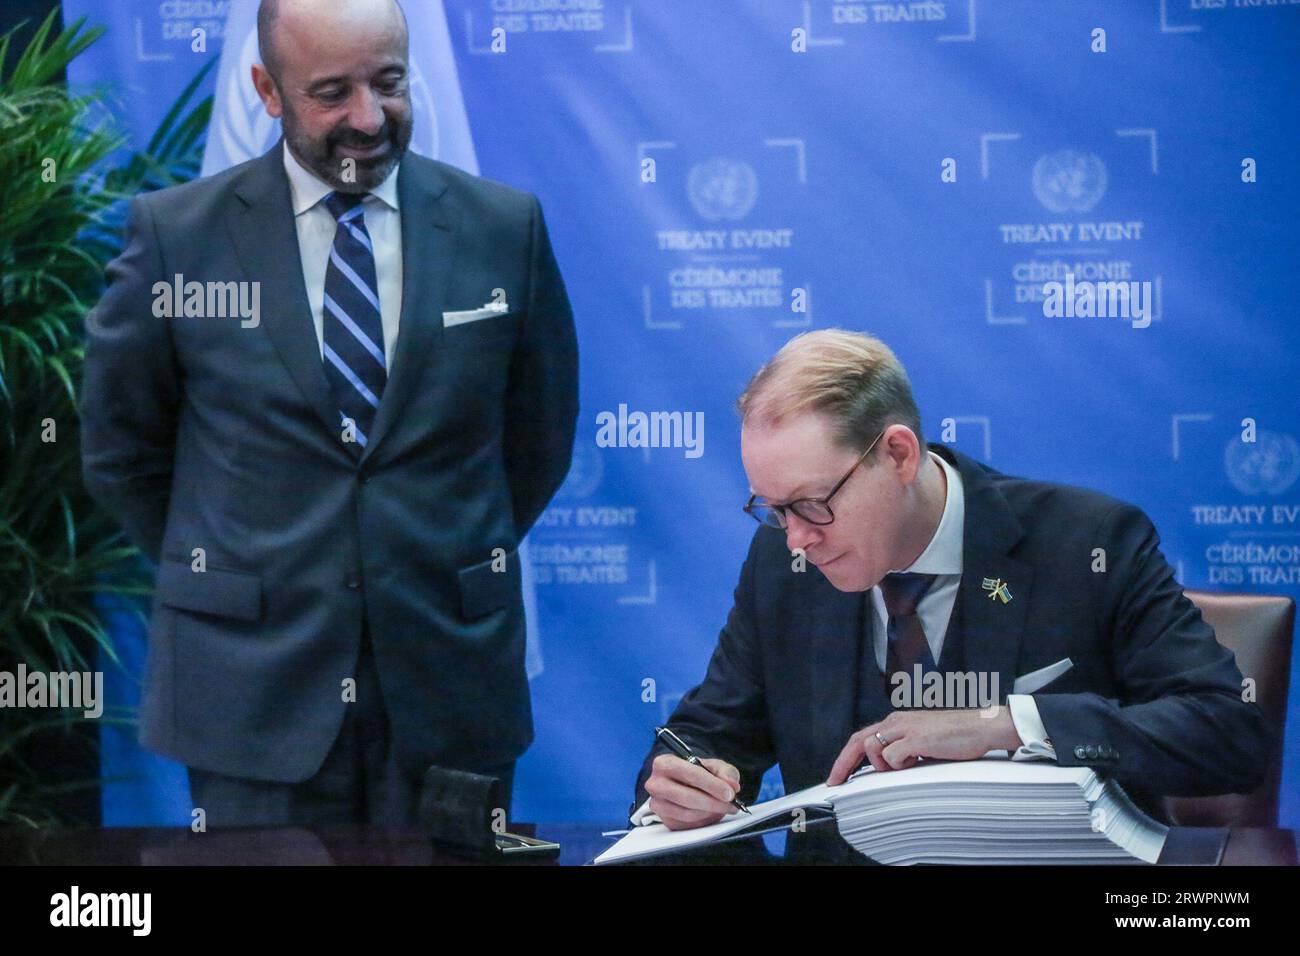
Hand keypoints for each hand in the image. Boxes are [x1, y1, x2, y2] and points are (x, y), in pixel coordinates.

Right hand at [645, 754, 742, 829]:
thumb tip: (731, 785)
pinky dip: (704, 821)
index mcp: (664, 763)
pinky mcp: (665, 820)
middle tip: (730, 804)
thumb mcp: (714, 766)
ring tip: (724, 808)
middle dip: (712, 802)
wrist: (687, 784)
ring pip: (687, 813)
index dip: (711, 785)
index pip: (688, 774)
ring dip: (710, 813)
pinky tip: (712, 813)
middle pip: (686, 797)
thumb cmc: (699, 773)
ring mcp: (658, 804)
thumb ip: (725, 772)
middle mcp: (656, 784)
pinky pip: (687, 825)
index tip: (728, 793)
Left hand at [826, 707, 1020, 784]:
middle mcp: (897, 721)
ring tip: (907, 765)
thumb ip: (904, 750)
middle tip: (836, 782)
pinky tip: (918, 761)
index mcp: (897, 721)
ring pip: (873, 748)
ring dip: (884, 764)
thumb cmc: (957, 736)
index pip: (862, 737)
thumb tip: (887, 769)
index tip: (837, 776)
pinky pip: (893, 756)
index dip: (845, 757)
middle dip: (843, 763)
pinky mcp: (916, 738)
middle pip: (858, 741)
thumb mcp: (923, 742)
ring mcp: (906, 728)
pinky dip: (899, 765)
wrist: (982, 727)